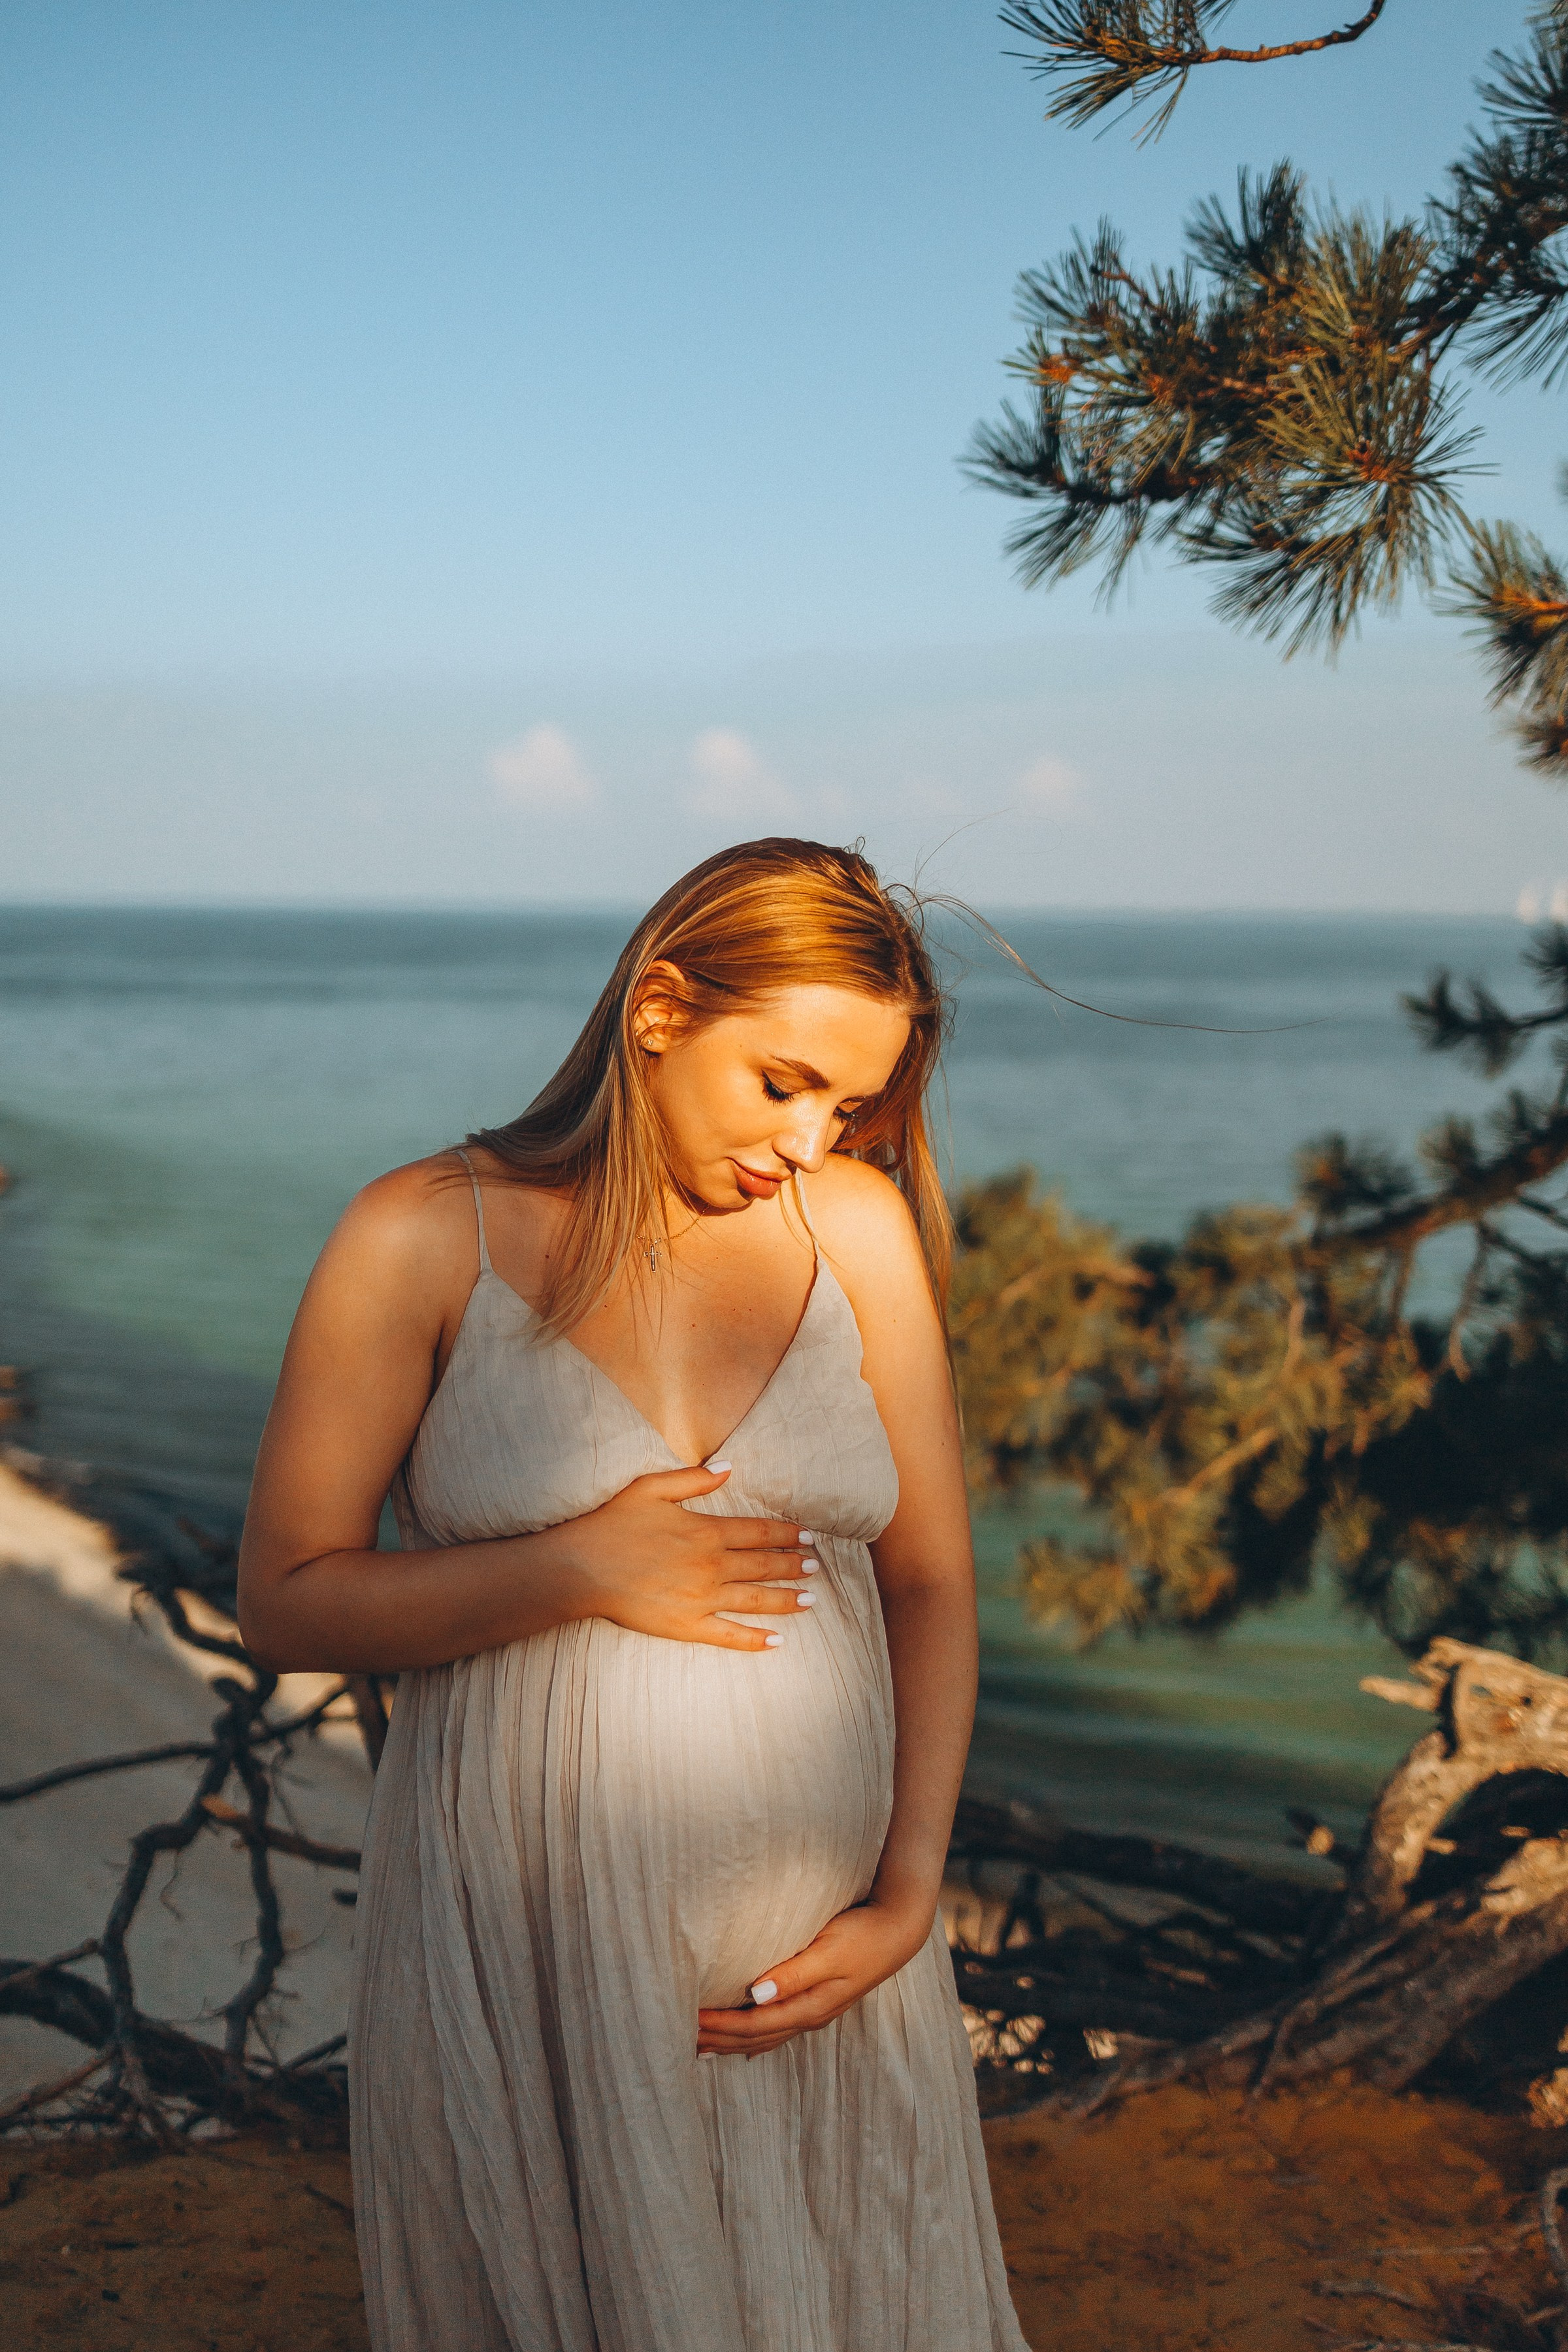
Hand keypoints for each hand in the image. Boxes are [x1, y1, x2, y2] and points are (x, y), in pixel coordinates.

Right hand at [562, 1464, 817, 1652]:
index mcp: (705, 1530)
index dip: (785, 1533)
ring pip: (755, 1599)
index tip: (807, 1536)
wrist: (581, 1568)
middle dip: (793, 1565)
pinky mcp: (687, 1626)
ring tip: (810, 1601)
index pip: (757, 1532)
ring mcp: (701, 1598)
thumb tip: (730, 1467)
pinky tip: (777, 1641)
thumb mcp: (651, 1487)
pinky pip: (729, 1635)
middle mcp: (711, 1565)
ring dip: (786, 1599)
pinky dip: (755, 1639)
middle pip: (763, 1565)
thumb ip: (694, 1479)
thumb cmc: (613, 1524)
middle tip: (815, 1568)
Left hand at [695, 1894, 932, 2055]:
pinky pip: (777, 2029)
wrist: (898, 1930)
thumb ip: (794, 1974)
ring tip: (701, 2047)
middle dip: (718, 2039)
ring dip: (732, 2043)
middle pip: (755, 2037)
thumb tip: (756, 1994)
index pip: (754, 2024)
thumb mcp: (829, 1950)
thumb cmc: (862, 1935)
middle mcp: (810, 2015)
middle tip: (679, 2038)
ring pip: (765, 2036)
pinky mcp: (817, 2000)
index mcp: (810, 2006)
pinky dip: (755, 2038)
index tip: (689, 2020)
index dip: (720, 2025)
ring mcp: (815, 2011)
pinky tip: (744, 2046)